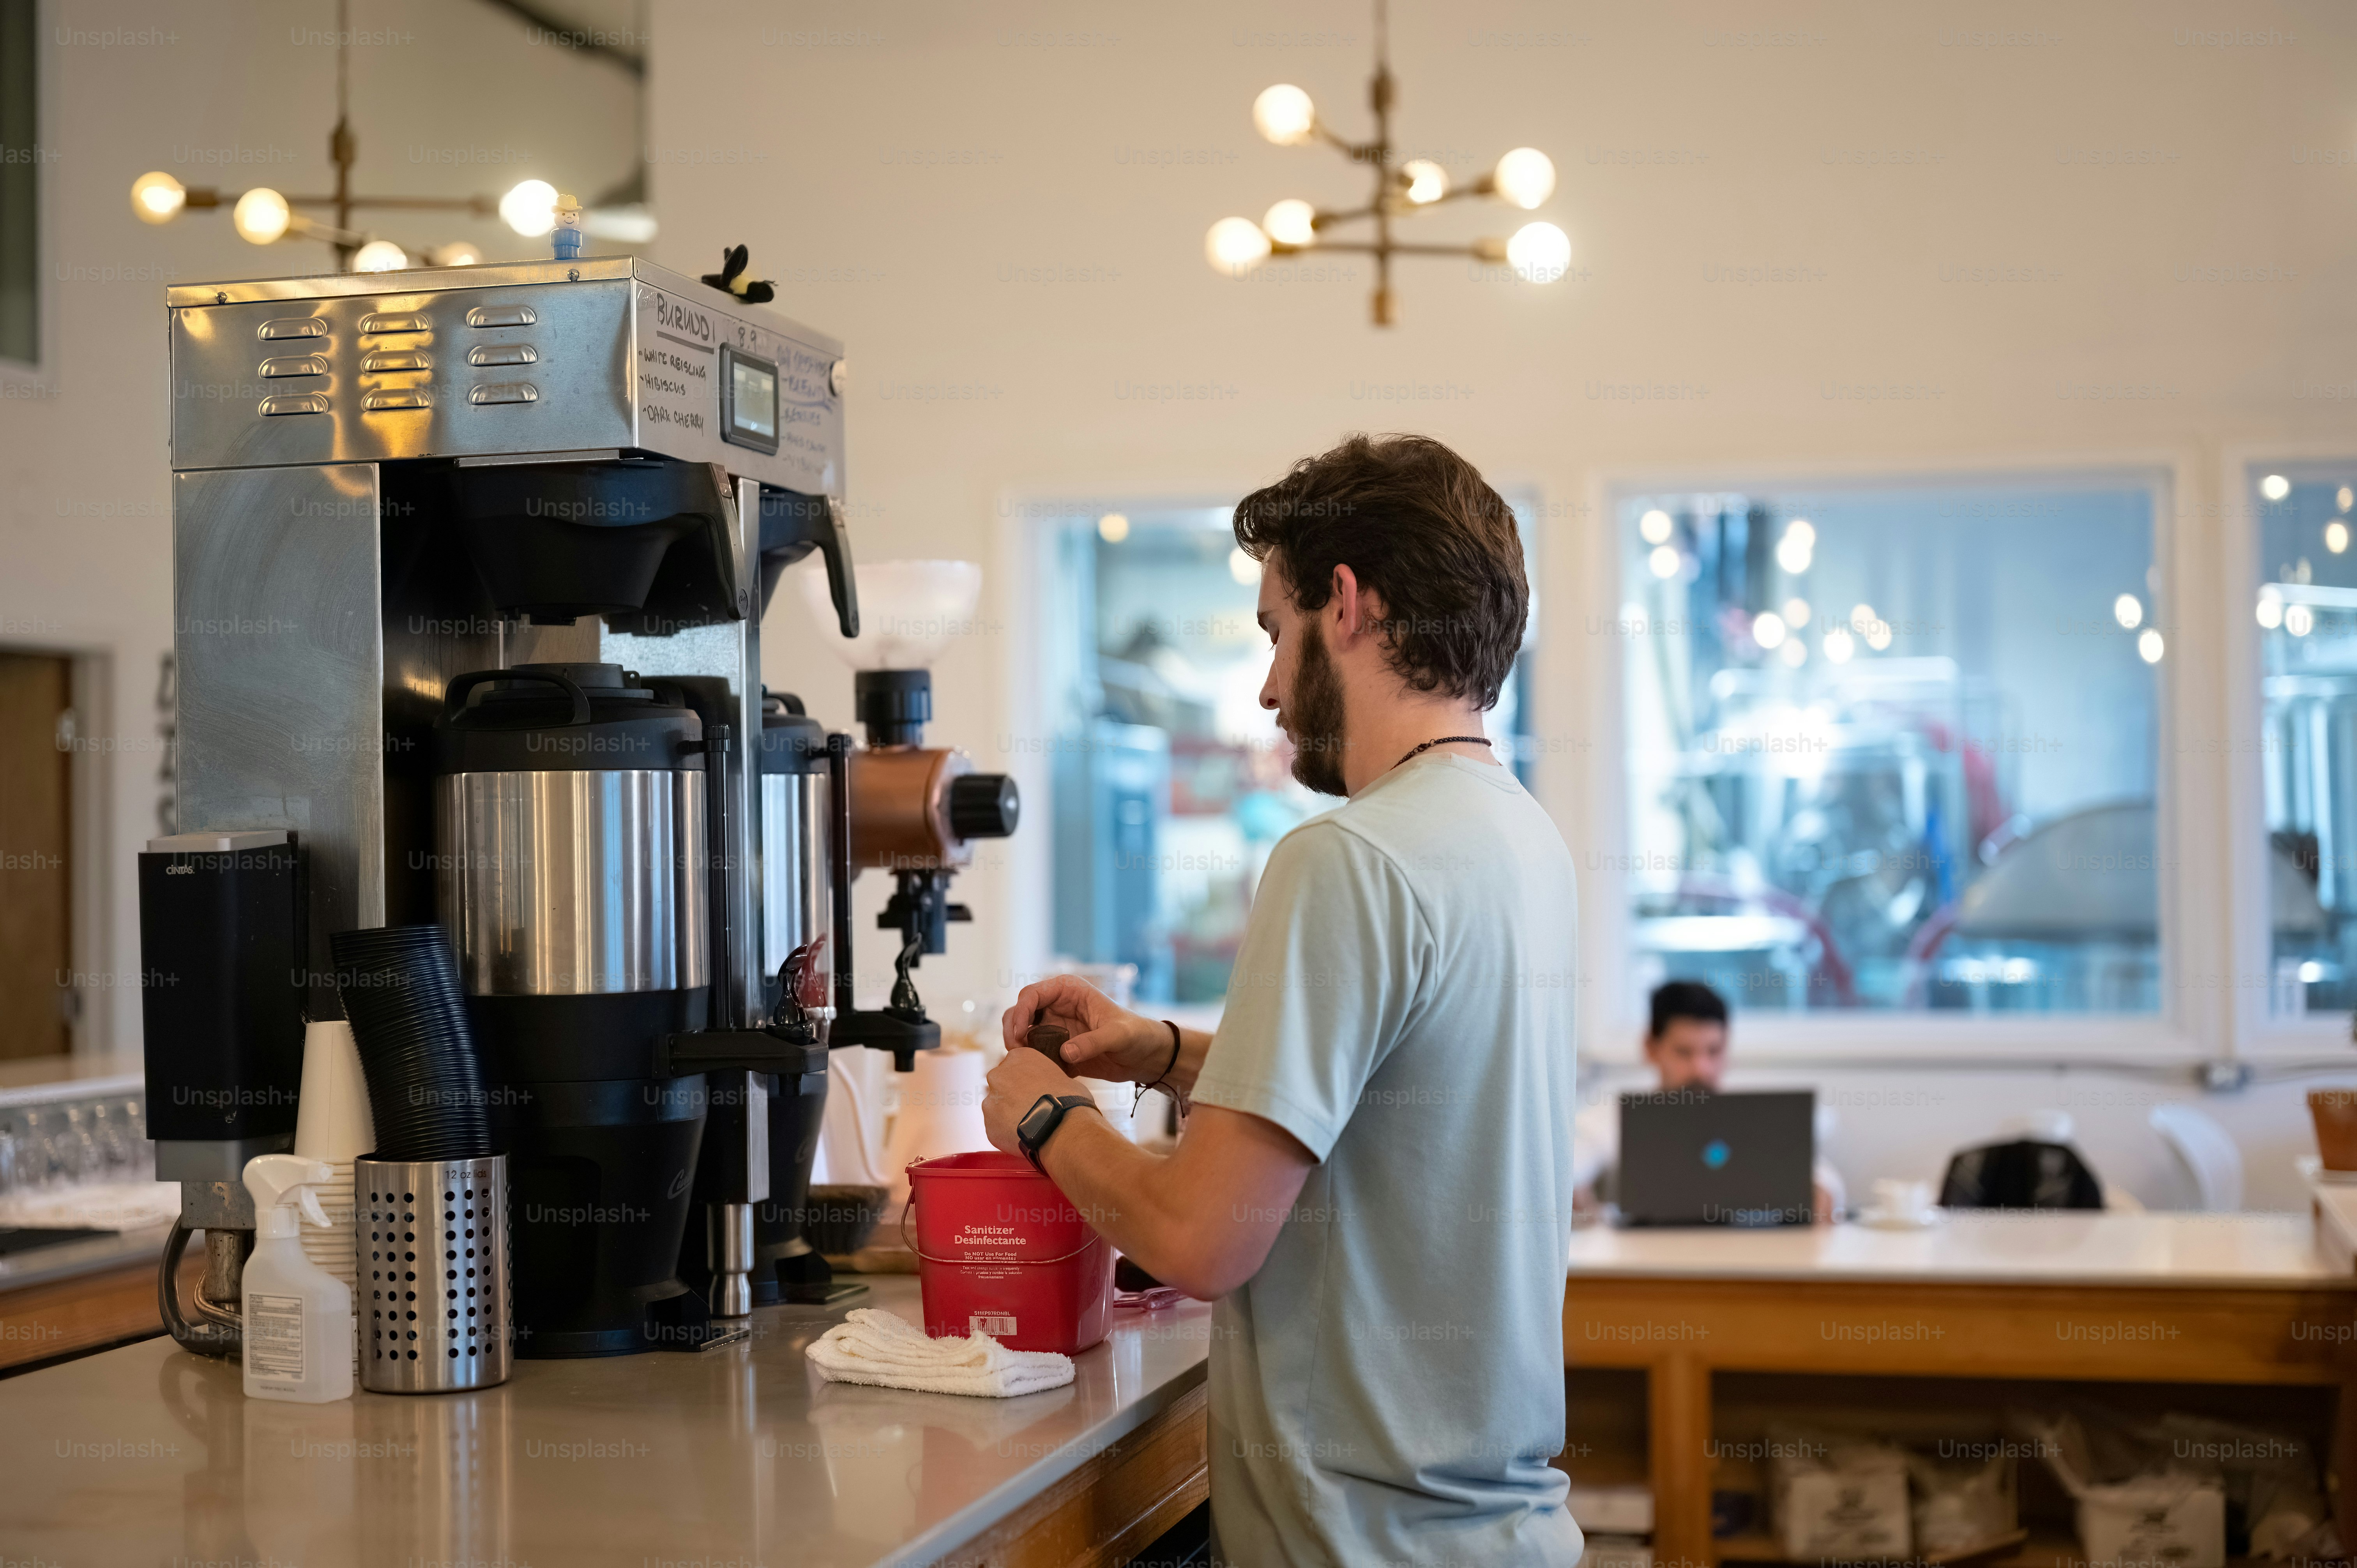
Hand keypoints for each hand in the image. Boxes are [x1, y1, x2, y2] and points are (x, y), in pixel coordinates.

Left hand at [982, 1046, 1083, 1155]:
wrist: (1062, 1128)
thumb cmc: (1069, 1101)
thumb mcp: (1063, 1077)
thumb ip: (1047, 1079)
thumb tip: (1050, 1090)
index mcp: (1018, 1057)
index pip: (1015, 1065)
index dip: (1026, 1080)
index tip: (1034, 1091)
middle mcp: (998, 1074)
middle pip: (1001, 1084)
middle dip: (1012, 1095)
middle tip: (1030, 1108)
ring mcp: (990, 1099)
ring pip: (996, 1107)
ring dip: (1008, 1115)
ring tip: (1028, 1125)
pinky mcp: (988, 1124)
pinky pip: (995, 1128)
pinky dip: (1005, 1132)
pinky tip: (1022, 1136)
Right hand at [1001, 975, 1169, 1084]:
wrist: (1147, 1057)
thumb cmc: (1137, 1035)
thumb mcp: (1119, 1035)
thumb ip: (1093, 1042)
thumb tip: (1065, 1052)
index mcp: (1069, 991)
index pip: (1032, 994)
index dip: (1021, 1012)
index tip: (1021, 1034)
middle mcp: (1057, 1007)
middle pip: (1019, 1013)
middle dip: (1013, 1030)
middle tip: (1015, 1052)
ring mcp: (1055, 1028)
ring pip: (1023, 1034)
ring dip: (1018, 1048)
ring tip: (1024, 1064)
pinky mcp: (1057, 1049)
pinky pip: (1035, 1054)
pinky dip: (1031, 1062)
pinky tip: (1037, 1075)